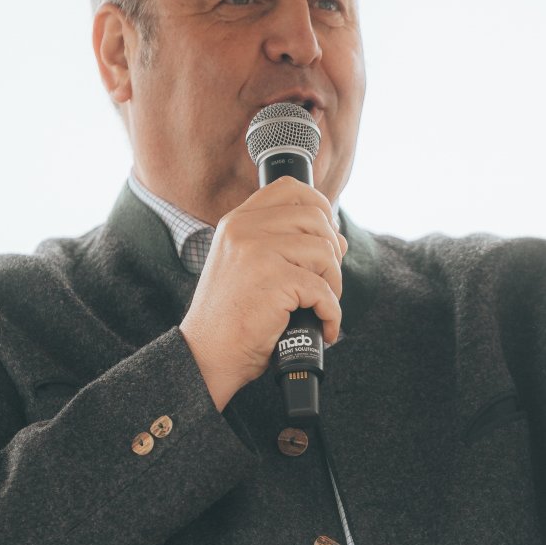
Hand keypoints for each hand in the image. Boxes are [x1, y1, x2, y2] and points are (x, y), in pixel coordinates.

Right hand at [179, 176, 346, 409]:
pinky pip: (323, 289)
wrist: (206, 355)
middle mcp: (245, 230)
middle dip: (332, 251)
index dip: (320, 206)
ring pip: (324, 251)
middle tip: (326, 281)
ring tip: (321, 306)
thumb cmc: (230, 319)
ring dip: (334, 283)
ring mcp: (258, 252)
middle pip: (315, 218)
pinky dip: (331, 313)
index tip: (327, 235)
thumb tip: (340, 239)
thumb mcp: (247, 269)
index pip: (290, 189)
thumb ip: (284, 246)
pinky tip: (323, 327)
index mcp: (237, 222)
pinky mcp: (273, 281)